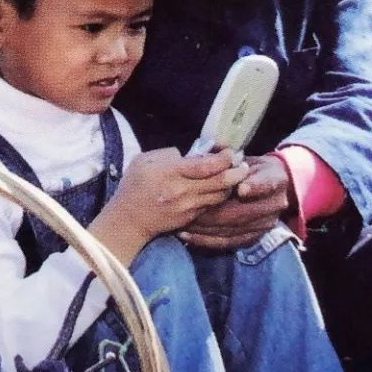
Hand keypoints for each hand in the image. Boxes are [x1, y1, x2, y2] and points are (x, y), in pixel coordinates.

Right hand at [96, 148, 247, 258]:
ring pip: (221, 196)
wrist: (128, 220)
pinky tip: (222, 188)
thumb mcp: (145, 160)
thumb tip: (189, 154)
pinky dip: (219, 196)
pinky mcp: (191, 218)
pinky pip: (212, 205)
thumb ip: (169, 154)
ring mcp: (189, 207)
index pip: (207, 166)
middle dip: (237, 172)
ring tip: (236, 175)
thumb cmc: (134, 185)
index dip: (224, 158)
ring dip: (232, 185)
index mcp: (172, 173)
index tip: (230, 152)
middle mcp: (183, 191)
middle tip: (243, 164)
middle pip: (221, 182)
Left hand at [179, 154, 289, 250]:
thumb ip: (232, 158)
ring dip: (206, 228)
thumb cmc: (251, 168)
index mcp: (276, 180)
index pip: (266, 184)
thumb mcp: (247, 157)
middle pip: (244, 212)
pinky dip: (207, 240)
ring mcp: (265, 224)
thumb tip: (216, 152)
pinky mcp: (254, 237)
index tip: (240, 189)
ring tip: (184, 223)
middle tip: (191, 209)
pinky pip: (228, 242)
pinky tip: (188, 236)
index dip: (254, 186)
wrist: (270, 186)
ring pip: (233, 229)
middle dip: (216, 212)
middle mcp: (274, 205)